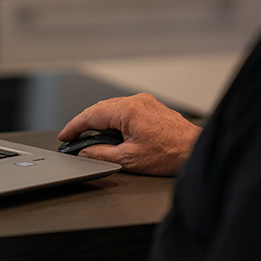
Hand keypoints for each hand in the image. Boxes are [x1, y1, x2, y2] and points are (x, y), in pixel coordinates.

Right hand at [58, 93, 202, 175]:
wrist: (196, 151)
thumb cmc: (170, 154)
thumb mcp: (129, 160)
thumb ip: (101, 154)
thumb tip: (85, 152)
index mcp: (127, 110)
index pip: (91, 115)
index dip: (73, 126)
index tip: (64, 136)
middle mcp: (136, 101)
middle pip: (99, 109)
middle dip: (84, 123)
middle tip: (72, 138)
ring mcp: (145, 102)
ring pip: (111, 107)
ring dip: (98, 121)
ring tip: (88, 137)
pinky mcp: (151, 106)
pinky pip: (124, 109)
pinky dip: (112, 119)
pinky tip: (110, 132)